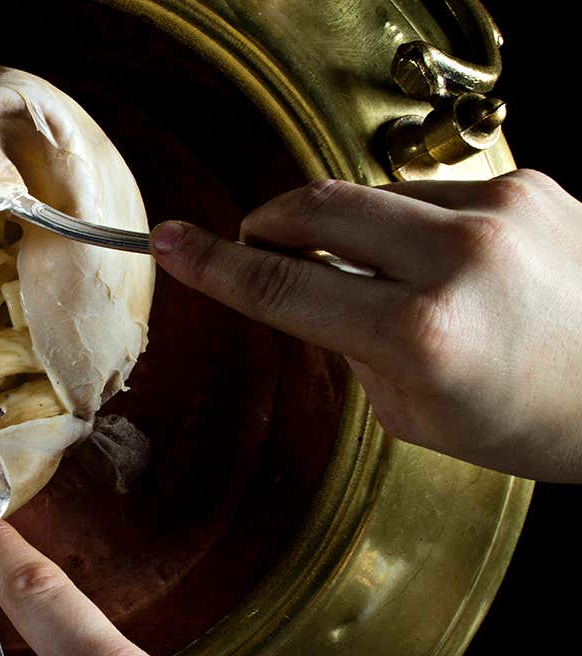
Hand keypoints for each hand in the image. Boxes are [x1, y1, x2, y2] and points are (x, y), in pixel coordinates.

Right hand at [150, 169, 581, 482]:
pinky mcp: (527, 184)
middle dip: (270, 221)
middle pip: (315, 207)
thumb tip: (313, 290)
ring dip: (353, 230)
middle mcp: (459, 260)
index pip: (282, 287)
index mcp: (423, 336)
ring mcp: (499, 211)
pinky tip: (451, 264)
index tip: (171, 242)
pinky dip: (417, 225)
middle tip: (256, 241)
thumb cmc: (537, 419)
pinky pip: (431, 192)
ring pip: (372, 196)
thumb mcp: (418, 415)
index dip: (213, 265)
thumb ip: (352, 347)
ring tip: (390, 278)